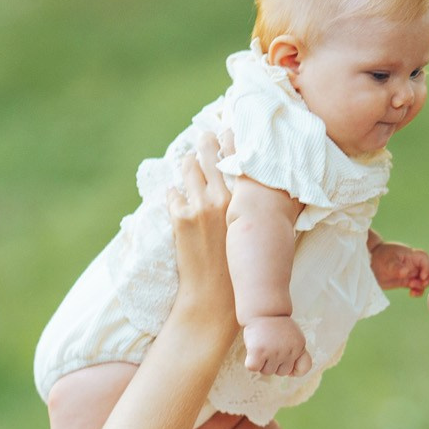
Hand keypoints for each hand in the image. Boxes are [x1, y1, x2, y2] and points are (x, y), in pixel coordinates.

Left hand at [165, 131, 238, 330]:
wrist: (216, 298)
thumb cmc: (241, 271)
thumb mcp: (256, 234)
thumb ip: (253, 209)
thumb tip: (251, 191)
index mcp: (248, 200)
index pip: (240, 156)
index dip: (233, 139)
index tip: (229, 130)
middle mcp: (226, 197)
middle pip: (212, 153)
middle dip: (207, 143)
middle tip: (205, 137)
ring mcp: (202, 205)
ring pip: (189, 168)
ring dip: (188, 163)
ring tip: (188, 161)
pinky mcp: (181, 218)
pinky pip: (172, 193)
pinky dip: (173, 194)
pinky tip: (176, 196)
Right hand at [241, 315, 312, 378]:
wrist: (263, 310)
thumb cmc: (276, 325)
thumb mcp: (293, 336)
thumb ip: (294, 353)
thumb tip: (291, 374)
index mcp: (300, 345)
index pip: (304, 367)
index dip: (296, 369)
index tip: (288, 360)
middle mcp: (289, 350)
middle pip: (281, 372)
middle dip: (274, 363)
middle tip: (270, 346)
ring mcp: (274, 352)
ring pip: (267, 372)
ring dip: (262, 362)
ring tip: (262, 345)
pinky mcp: (258, 352)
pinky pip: (253, 368)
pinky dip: (251, 362)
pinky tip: (253, 350)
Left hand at [369, 238, 428, 297]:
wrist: (369, 264)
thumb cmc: (378, 257)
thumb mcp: (386, 261)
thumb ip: (396, 267)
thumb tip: (406, 272)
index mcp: (411, 255)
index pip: (427, 259)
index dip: (428, 268)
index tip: (421, 276)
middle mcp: (413, 263)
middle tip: (420, 283)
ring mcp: (411, 272)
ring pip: (425, 279)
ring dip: (423, 285)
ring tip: (412, 289)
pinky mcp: (406, 281)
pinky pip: (418, 286)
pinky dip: (418, 291)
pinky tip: (411, 294)